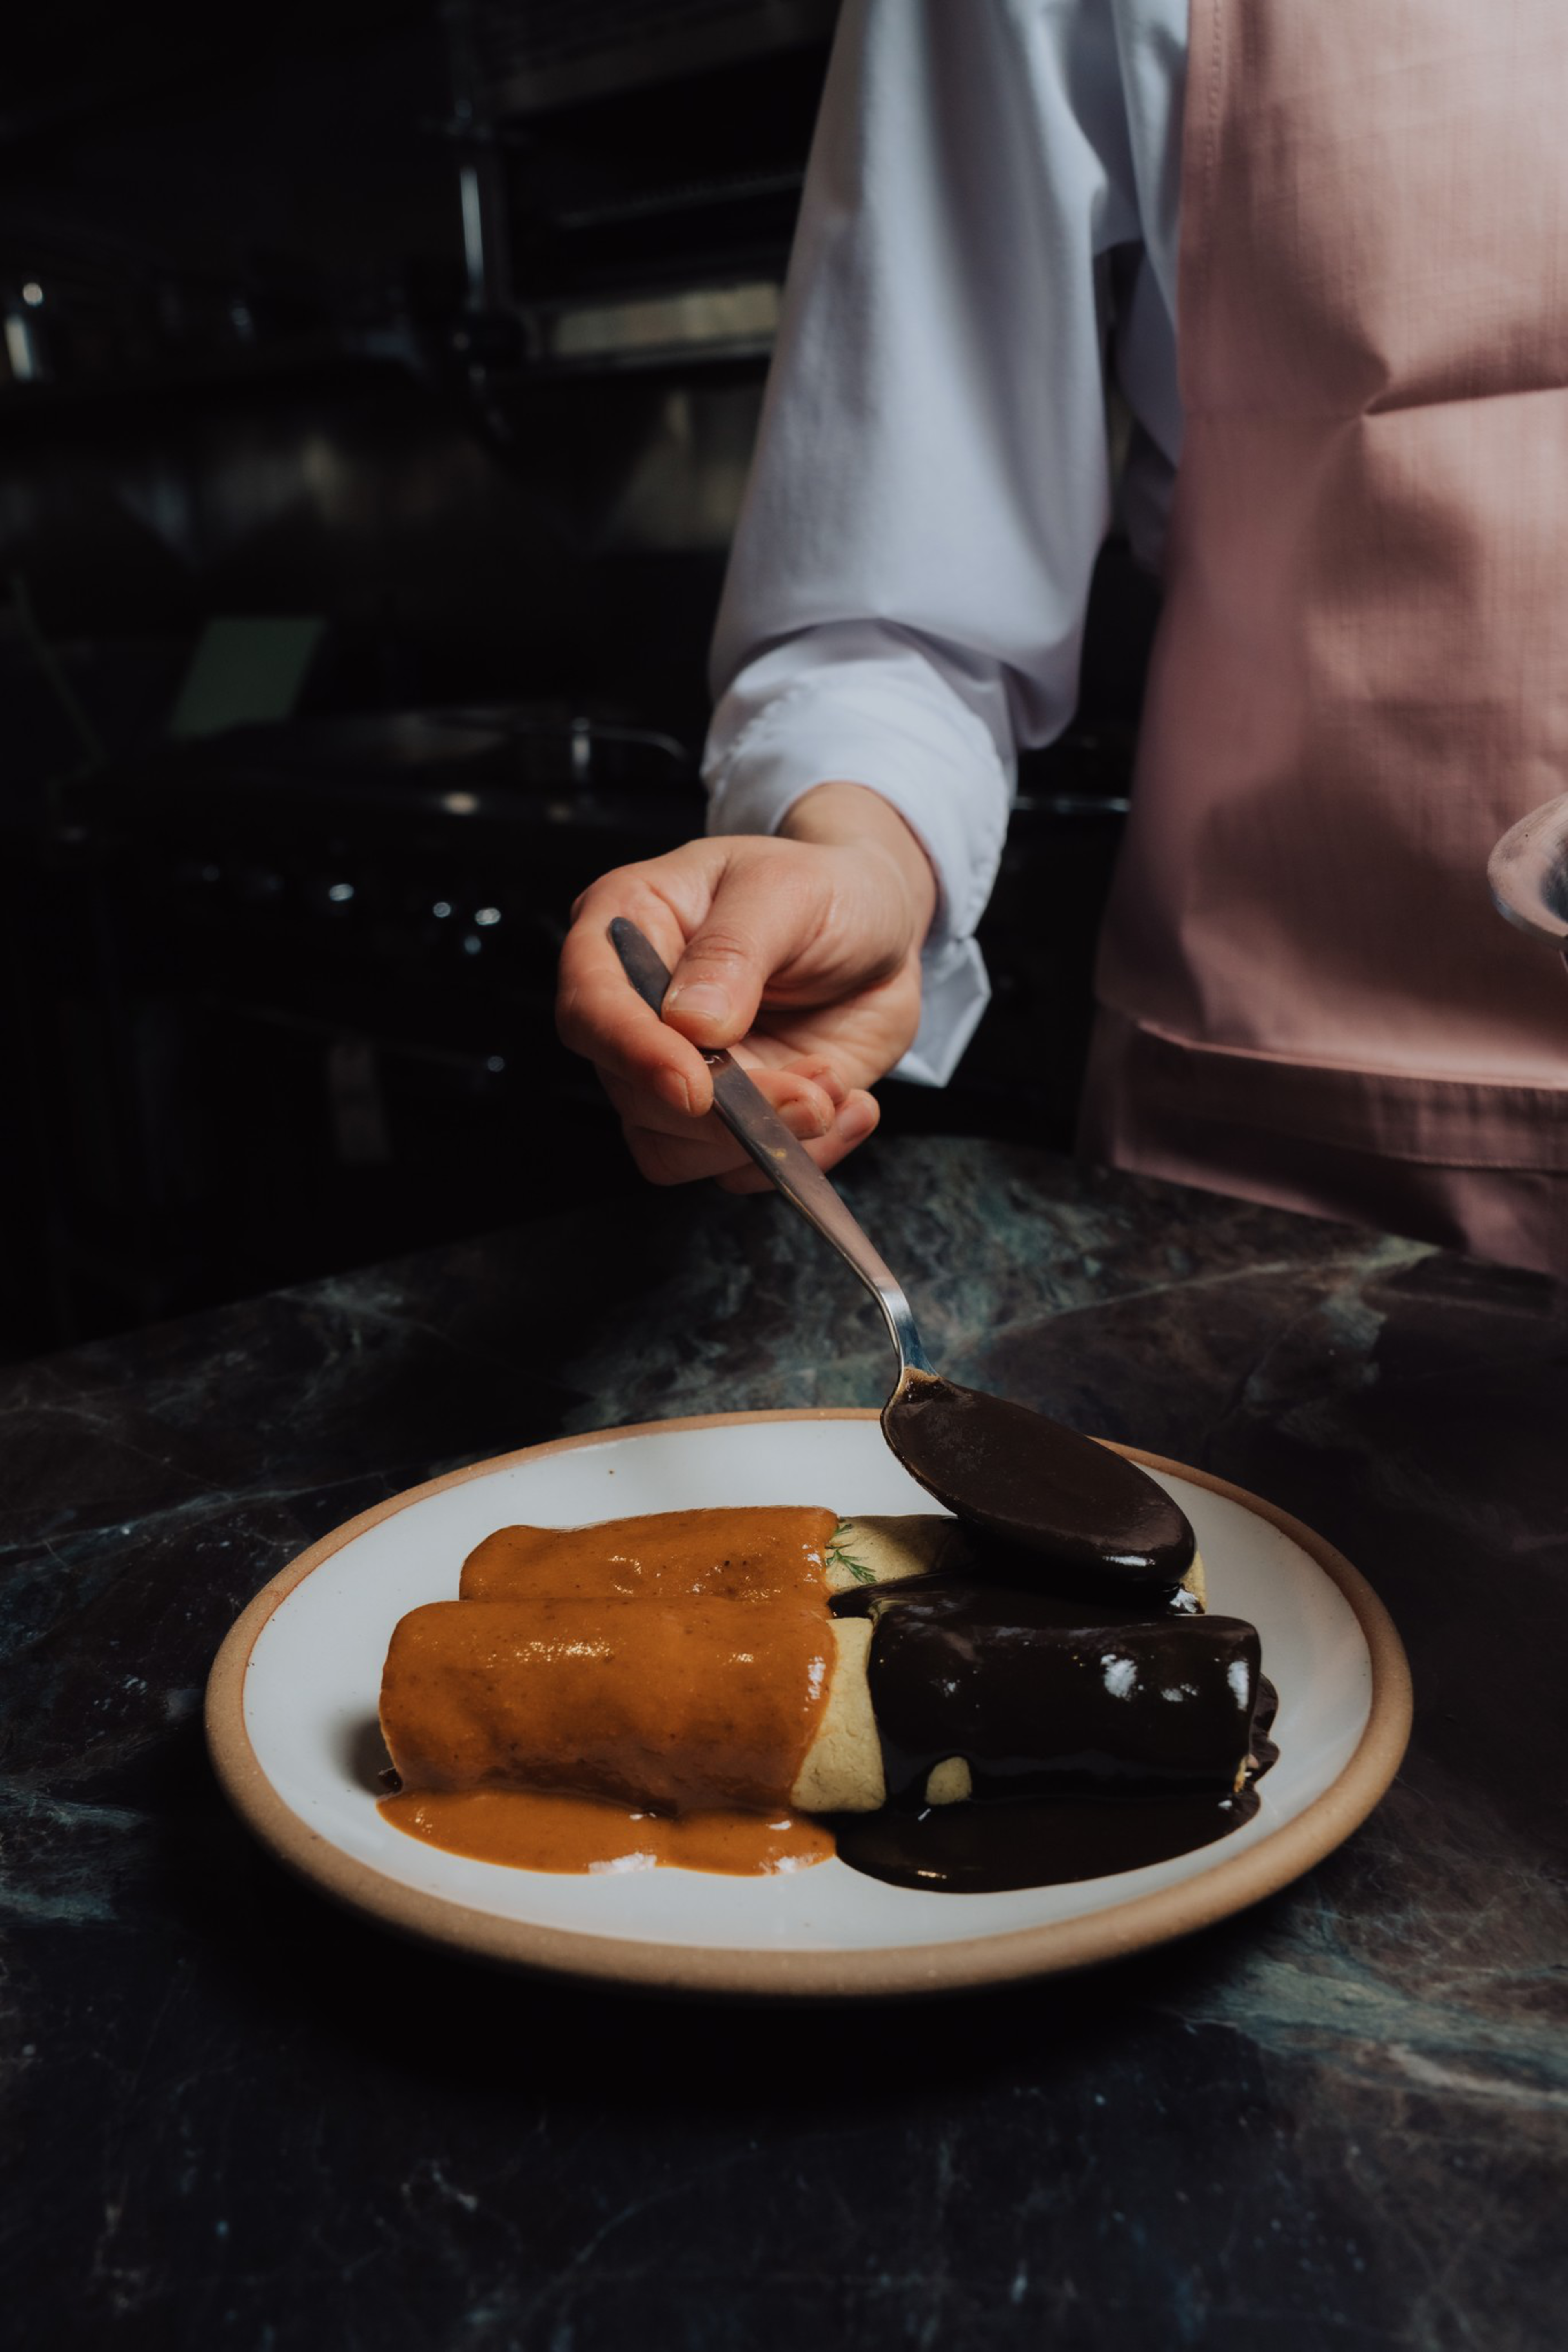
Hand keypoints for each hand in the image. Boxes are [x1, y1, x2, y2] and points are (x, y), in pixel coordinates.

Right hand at [556, 783, 936, 1189]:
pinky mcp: (729, 1114)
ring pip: (675, 1148)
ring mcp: (682, 1069)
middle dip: (724, 1113)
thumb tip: (690, 1022)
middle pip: (635, 1094)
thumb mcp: (788, 890)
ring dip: (761, 1141)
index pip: (593, 1009)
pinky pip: (737, 1168)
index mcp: (629, 930)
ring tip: (833, 1087)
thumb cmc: (826, 888)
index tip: (693, 1087)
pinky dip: (800, 1154)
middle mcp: (640, 1011)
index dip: (633, 1055)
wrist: (883, 929)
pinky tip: (848, 1104)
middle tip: (811, 1092)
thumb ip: (735, 951)